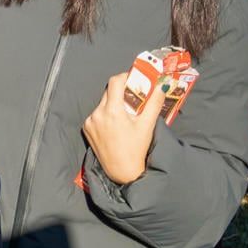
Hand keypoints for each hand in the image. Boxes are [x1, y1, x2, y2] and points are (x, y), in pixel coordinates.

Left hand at [83, 71, 166, 186]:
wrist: (122, 171)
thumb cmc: (136, 149)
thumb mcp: (147, 125)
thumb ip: (154, 103)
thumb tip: (161, 85)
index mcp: (112, 110)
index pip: (115, 82)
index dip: (125, 76)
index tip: (135, 78)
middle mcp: (97, 113)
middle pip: (109, 92)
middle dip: (122, 91)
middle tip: (135, 95)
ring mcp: (90, 121)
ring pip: (103, 103)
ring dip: (114, 104)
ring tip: (127, 114)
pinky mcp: (86, 128)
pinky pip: (96, 115)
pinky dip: (106, 115)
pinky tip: (116, 125)